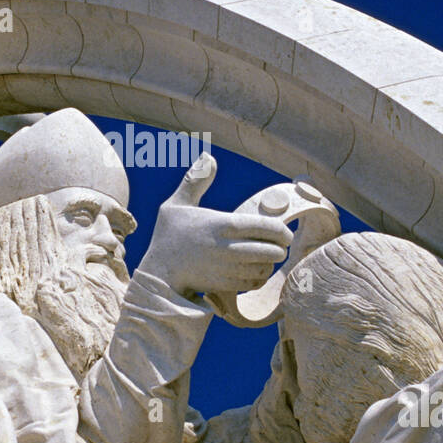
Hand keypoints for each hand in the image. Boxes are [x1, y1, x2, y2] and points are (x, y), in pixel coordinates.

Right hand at [136, 154, 292, 298]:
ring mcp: (226, 269)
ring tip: (267, 259)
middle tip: (279, 246)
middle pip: (271, 250)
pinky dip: (259, 278)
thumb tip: (208, 156)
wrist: (157, 273)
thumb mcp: (175, 205)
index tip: (286, 233)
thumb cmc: (167, 237)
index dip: (283, 231)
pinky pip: (253, 283)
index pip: (266, 227)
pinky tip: (255, 272)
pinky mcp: (224, 286)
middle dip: (280, 249)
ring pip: (264, 268)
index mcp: (222, 224)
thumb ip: (195, 180)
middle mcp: (227, 247)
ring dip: (270, 264)